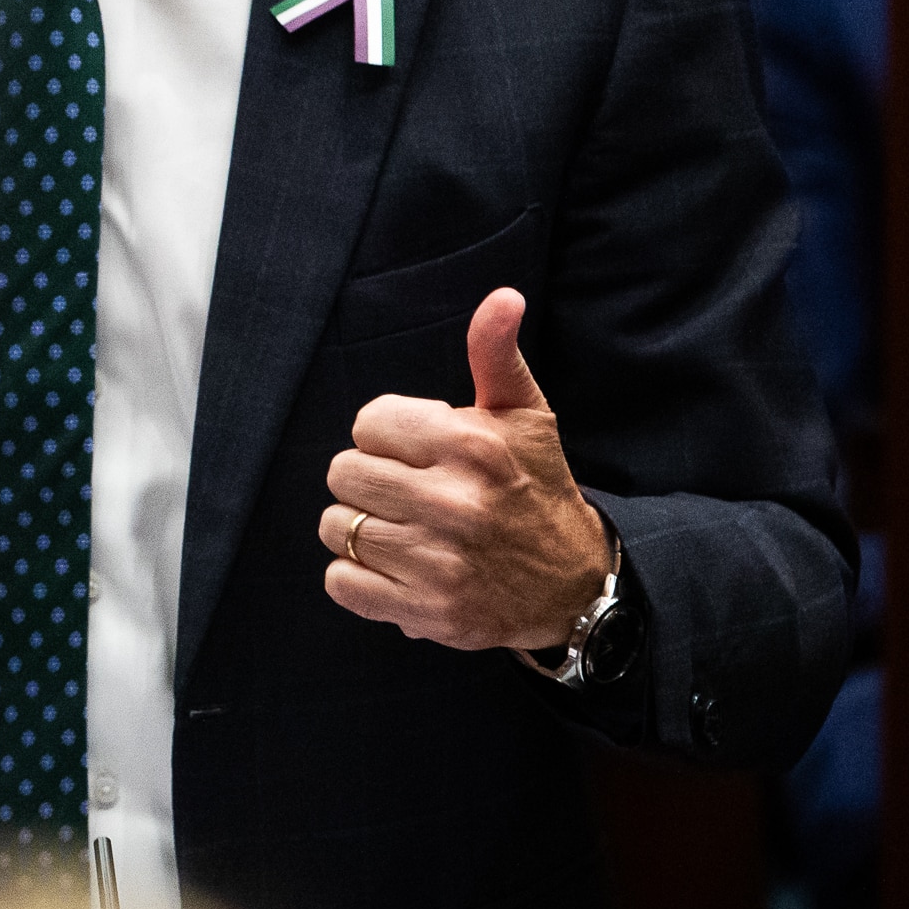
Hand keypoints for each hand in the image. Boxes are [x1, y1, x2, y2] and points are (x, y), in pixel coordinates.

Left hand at [319, 288, 612, 652]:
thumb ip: (496, 353)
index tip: (420, 452)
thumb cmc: (536, 488)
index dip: (387, 436)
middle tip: (408, 492)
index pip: (367, 423)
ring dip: (360, 528)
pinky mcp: (427, 611)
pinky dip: (357, 578)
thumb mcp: (524, 415)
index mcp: (470, 445)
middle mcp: (453, 502)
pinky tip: (396, 567)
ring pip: (336, 526)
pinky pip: (341, 582)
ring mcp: (438, 562)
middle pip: (343, 472)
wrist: (572, 583)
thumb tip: (502, 298)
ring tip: (403, 529)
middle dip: (370, 479)